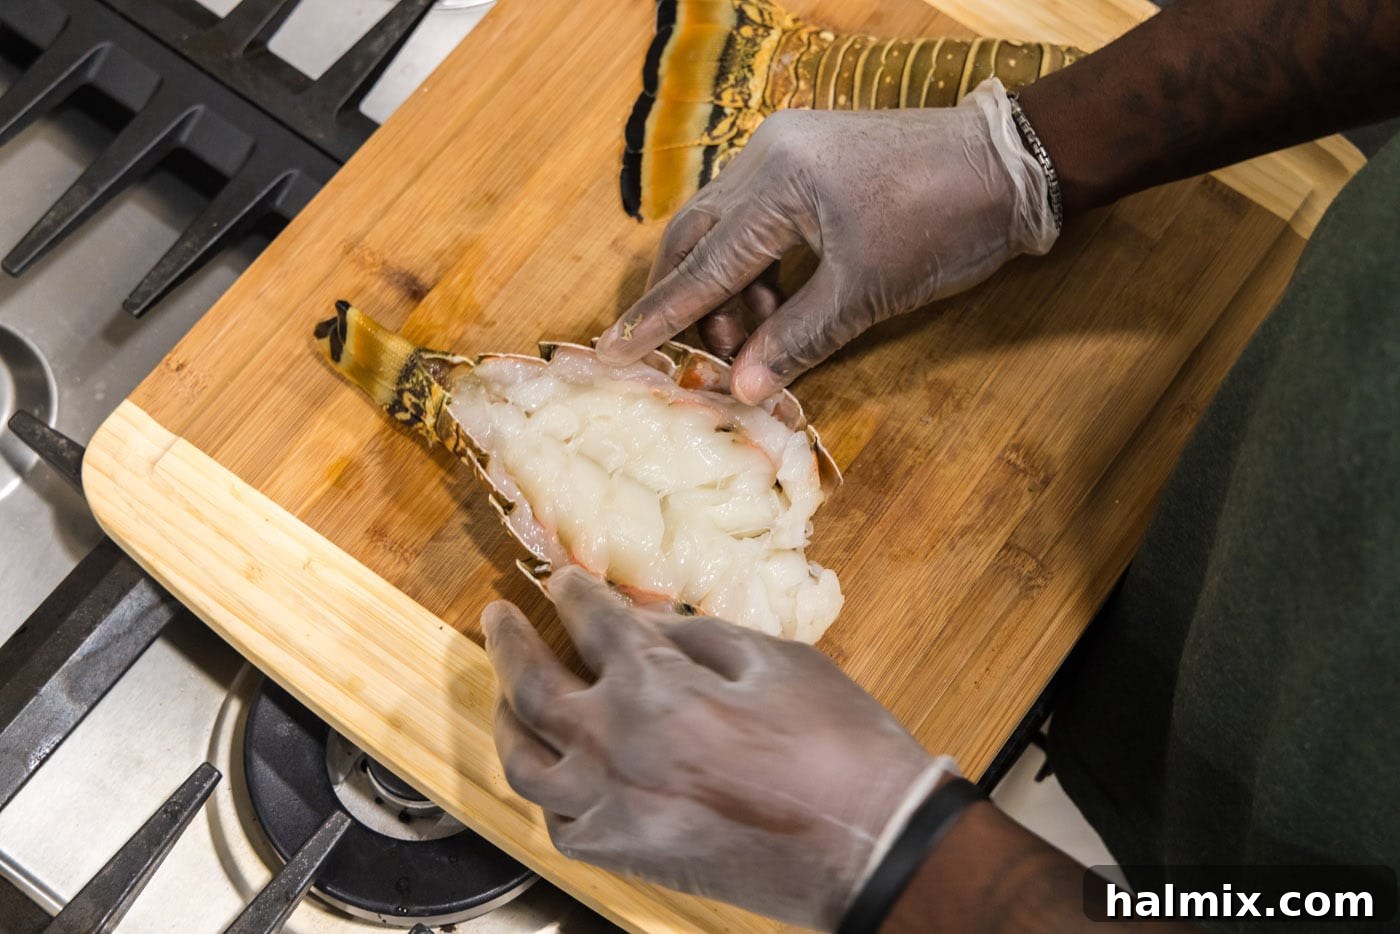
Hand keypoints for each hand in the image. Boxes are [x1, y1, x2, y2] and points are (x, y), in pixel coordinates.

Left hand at [483, 566, 948, 929]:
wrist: (868, 846)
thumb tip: (644, 624)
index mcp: (652, 684)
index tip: (560, 578)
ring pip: (524, 762)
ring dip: (508, 719)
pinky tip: (556, 772)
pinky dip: (546, 790)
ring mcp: (610, 806)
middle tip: (496, 617)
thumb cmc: (834, 743)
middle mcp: (612, 744)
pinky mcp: (625, 855)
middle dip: (508, 642)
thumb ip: (694, 635)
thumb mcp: (771, 659)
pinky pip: (557, 821)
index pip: (591, 621)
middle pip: (530, 684)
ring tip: (507, 697)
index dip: (573, 592)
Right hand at [596, 77, 1057, 403]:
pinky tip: (771, 306)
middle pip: (698, 235)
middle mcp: (770, 155)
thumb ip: (797, 339)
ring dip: (726, 288)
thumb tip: (742, 390)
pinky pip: (756, 217)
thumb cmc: (945, 223)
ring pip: (725, 226)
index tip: (611, 349)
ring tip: (752, 340)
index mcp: (780, 181)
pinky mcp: (809, 159)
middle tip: (696, 354)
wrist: (1013, 164)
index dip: (659, 314)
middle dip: (688, 299)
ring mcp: (789, 150)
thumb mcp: (867, 292)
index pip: (706, 262)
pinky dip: (754, 266)